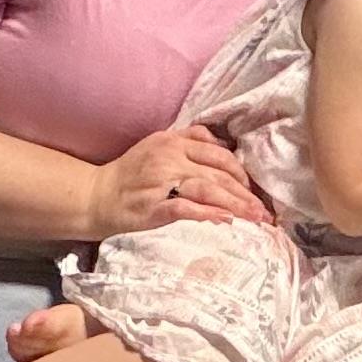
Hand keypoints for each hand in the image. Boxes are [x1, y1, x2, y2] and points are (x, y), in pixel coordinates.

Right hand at [88, 123, 270, 236]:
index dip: (242, 172)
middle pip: (219, 172)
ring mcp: (161, 181)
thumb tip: (225, 150)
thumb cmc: (130, 175)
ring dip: (236, 204)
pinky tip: (226, 220)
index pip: (219, 153)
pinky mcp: (154, 207)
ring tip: (255, 218)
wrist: (96, 196)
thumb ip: (189, 143)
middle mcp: (170, 157)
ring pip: (208, 189)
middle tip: (265, 211)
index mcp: (173, 141)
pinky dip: (208, 214)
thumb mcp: (158, 147)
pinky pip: (186, 209)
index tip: (255, 189)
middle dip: (246, 192)